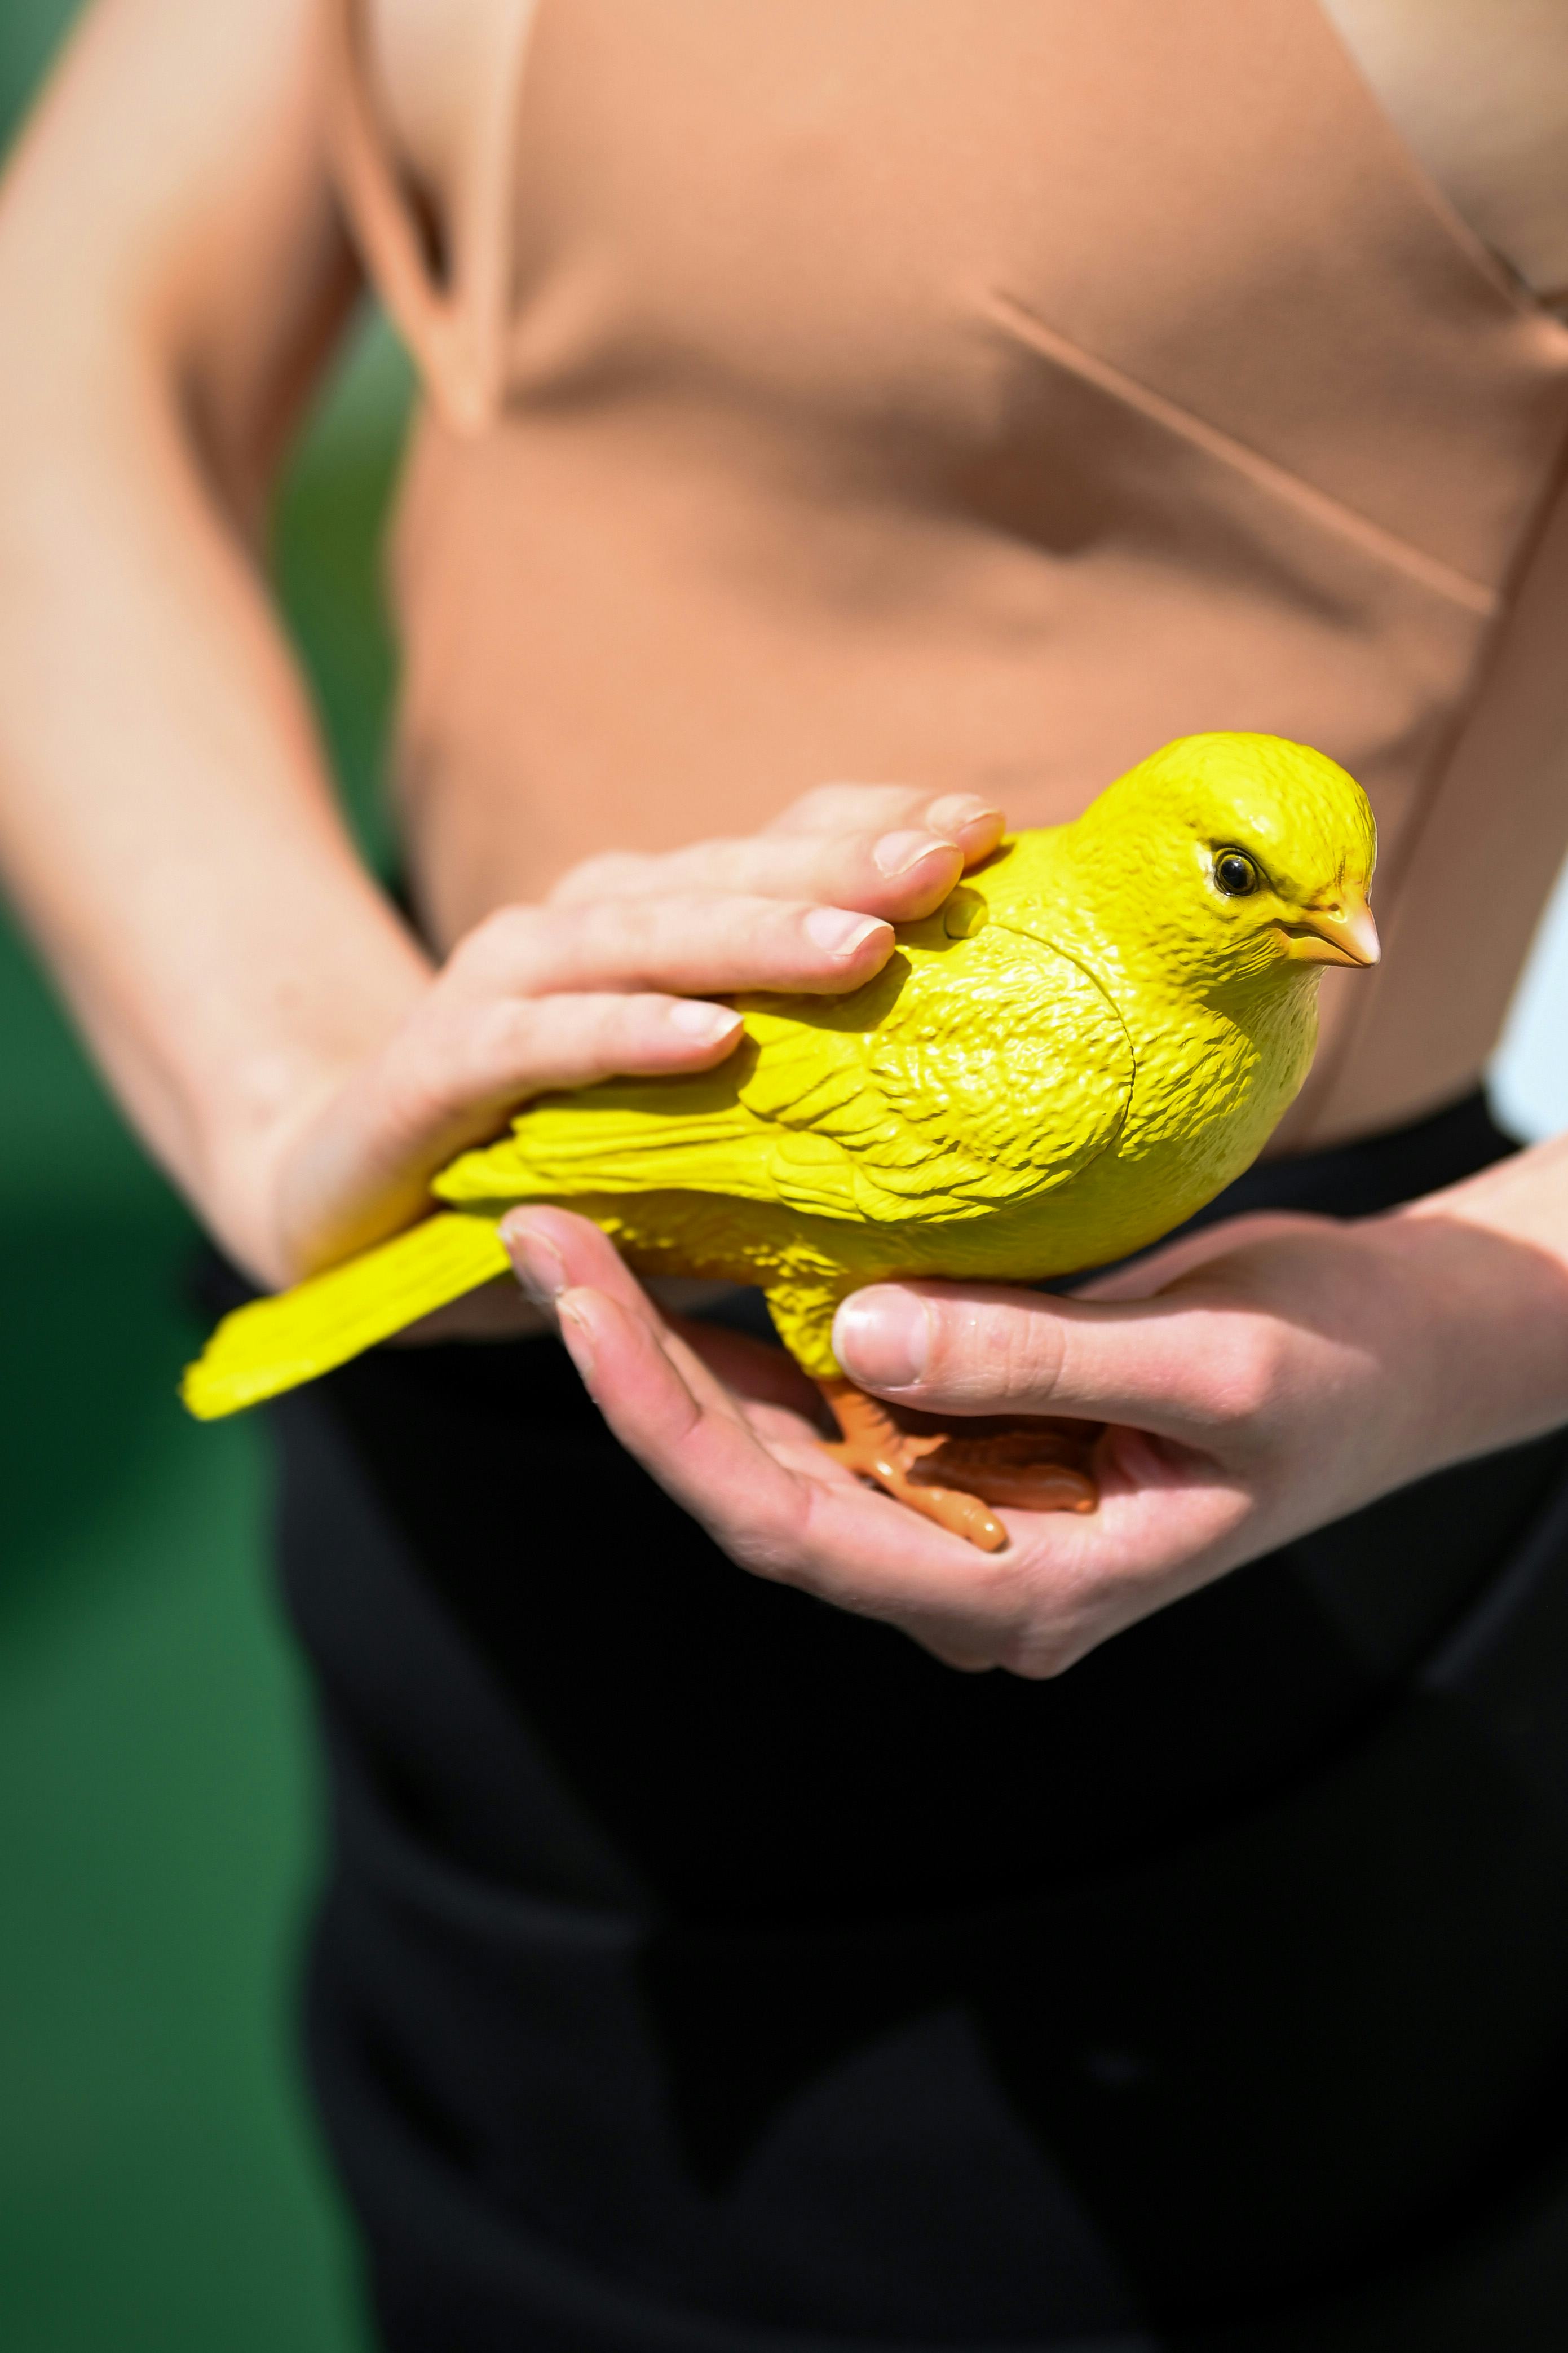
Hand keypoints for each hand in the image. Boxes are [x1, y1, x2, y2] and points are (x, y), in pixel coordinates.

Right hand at [232, 784, 1004, 1330]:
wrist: (343, 1204)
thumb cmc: (548, 1162)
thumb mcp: (697, 1131)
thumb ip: (797, 1110)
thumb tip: (962, 1127)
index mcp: (652, 923)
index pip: (777, 850)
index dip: (874, 827)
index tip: (989, 826)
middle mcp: (580, 926)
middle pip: (725, 875)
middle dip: (844, 864)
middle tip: (952, 861)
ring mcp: (502, 987)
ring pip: (641, 938)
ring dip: (753, 936)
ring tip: (863, 943)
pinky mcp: (437, 1067)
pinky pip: (543, 1042)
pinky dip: (625, 1033)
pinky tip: (714, 1037)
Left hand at [502, 1190, 1567, 1673]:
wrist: (1411, 1360)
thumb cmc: (1341, 1371)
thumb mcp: (1214, 1365)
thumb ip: (1038, 1358)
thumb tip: (860, 1331)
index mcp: (1014, 1592)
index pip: (779, 1517)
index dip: (651, 1405)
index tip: (568, 1279)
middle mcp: (962, 1569)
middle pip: (745, 1482)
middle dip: (627, 1361)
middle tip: (534, 1222)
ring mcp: (958, 1512)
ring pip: (769, 1444)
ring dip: (668, 1345)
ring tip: (573, 1228)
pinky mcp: (966, 1443)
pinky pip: (826, 1400)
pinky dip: (750, 1329)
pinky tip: (685, 1250)